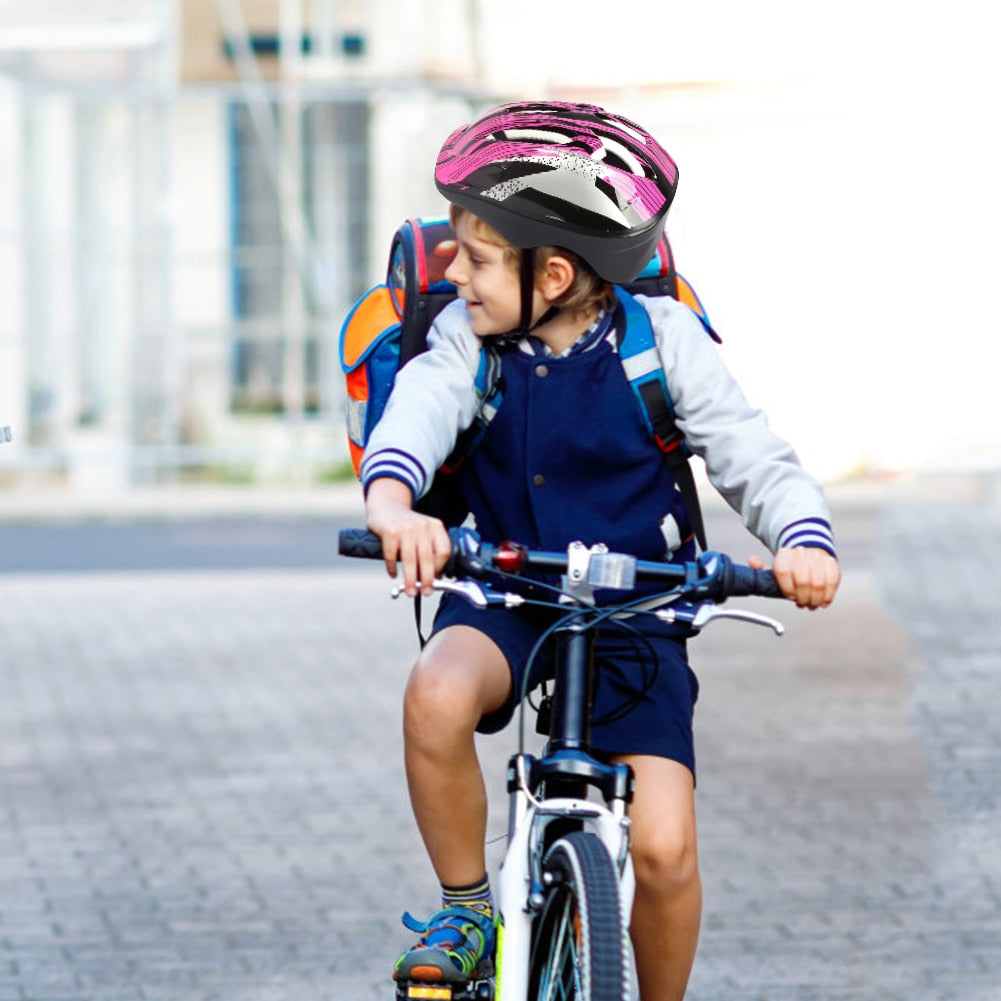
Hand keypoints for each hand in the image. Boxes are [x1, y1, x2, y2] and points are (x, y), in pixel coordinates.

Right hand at [365, 478, 451, 596]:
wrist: (386, 507)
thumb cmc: (407, 526)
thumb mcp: (424, 532)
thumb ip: (431, 550)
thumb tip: (436, 578)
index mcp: (435, 526)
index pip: (444, 551)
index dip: (440, 568)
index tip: (436, 581)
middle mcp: (422, 526)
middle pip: (427, 558)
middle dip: (427, 579)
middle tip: (425, 592)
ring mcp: (406, 528)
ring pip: (410, 559)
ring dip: (410, 579)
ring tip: (410, 591)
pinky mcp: (389, 531)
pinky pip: (391, 555)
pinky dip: (392, 568)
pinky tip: (393, 574)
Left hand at [749, 547, 839, 608]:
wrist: (809, 552)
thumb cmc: (789, 567)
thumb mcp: (773, 568)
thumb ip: (760, 569)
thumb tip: (752, 560)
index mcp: (784, 554)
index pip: (784, 572)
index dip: (787, 588)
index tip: (789, 597)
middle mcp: (800, 553)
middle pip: (803, 581)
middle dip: (802, 597)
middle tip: (802, 604)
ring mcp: (817, 557)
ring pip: (818, 583)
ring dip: (815, 599)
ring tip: (811, 605)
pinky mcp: (831, 562)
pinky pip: (832, 581)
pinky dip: (828, 595)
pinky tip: (823, 602)